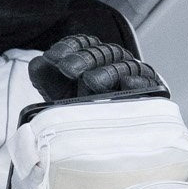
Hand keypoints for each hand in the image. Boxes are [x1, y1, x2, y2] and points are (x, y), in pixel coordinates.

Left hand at [29, 33, 166, 103]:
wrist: (101, 145)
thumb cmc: (79, 115)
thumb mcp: (57, 96)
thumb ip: (45, 78)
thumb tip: (37, 63)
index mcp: (91, 59)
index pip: (83, 43)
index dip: (68, 47)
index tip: (53, 59)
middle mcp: (113, 64)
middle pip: (102, 52)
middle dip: (83, 58)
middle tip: (67, 69)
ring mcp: (133, 77)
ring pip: (123, 65)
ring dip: (106, 71)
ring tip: (91, 81)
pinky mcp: (150, 92)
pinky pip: (147, 82)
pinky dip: (138, 82)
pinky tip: (126, 85)